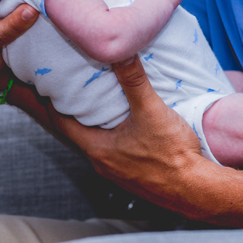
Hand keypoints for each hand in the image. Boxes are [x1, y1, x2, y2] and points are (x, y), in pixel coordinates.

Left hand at [55, 55, 212, 215]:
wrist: (196, 189)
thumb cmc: (172, 155)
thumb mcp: (151, 111)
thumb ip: (134, 80)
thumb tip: (121, 53)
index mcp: (98, 149)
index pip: (62, 124)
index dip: (51, 104)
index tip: (46, 86)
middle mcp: (103, 163)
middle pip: (75, 134)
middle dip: (69, 112)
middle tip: (65, 90)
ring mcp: (118, 171)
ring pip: (94, 143)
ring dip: (90, 125)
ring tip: (92, 103)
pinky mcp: (134, 174)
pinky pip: (112, 151)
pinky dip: (108, 135)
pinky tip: (121, 125)